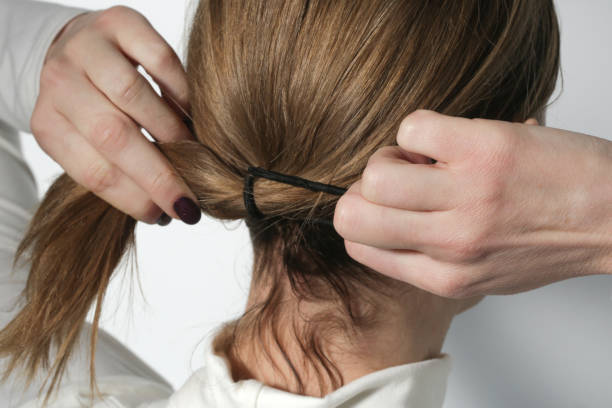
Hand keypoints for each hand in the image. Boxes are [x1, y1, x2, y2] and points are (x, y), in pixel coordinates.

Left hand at [30, 6, 200, 225]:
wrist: (80, 49)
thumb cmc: (93, 108)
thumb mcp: (91, 142)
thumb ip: (120, 170)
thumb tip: (166, 210)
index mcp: (49, 123)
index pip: (93, 171)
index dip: (133, 198)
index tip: (164, 215)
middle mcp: (60, 82)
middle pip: (112, 136)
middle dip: (157, 175)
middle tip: (187, 202)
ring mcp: (87, 47)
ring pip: (134, 96)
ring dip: (171, 132)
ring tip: (191, 152)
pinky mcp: (120, 22)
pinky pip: (160, 59)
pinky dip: (181, 91)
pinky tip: (189, 113)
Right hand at [334, 110, 611, 298]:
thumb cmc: (552, 241)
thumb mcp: (485, 274)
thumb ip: (433, 260)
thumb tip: (388, 221)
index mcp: (445, 278)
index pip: (358, 248)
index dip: (365, 217)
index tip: (387, 204)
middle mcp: (450, 244)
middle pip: (352, 215)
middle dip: (366, 189)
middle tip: (401, 180)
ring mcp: (466, 197)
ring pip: (376, 173)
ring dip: (393, 157)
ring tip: (427, 159)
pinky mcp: (482, 150)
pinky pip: (412, 128)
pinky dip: (423, 128)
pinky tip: (451, 139)